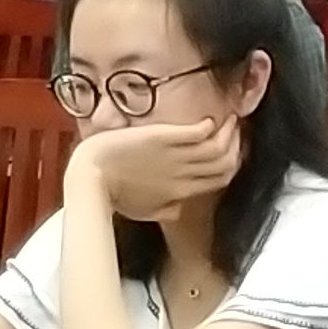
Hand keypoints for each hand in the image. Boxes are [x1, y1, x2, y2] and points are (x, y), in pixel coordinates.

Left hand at [72, 112, 245, 221]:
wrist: (91, 176)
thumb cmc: (113, 194)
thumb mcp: (143, 209)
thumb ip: (165, 209)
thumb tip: (179, 209)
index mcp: (181, 192)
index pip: (220, 179)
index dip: (232, 163)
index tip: (233, 148)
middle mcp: (183, 175)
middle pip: (225, 162)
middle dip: (236, 143)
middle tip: (235, 127)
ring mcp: (173, 157)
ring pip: (217, 147)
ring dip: (228, 131)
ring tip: (229, 119)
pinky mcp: (161, 138)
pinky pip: (195, 133)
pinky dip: (208, 126)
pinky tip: (208, 120)